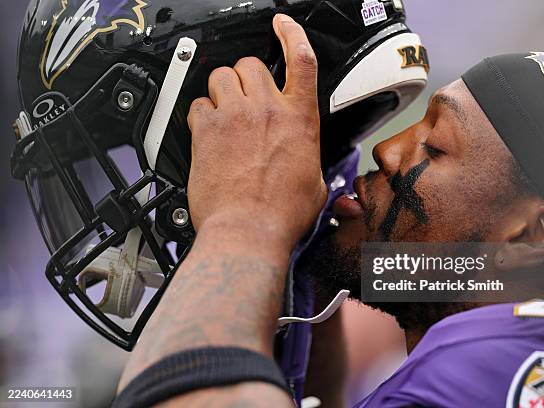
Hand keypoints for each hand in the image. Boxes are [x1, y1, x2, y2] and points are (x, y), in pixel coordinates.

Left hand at [187, 14, 326, 250]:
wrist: (248, 231)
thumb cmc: (281, 214)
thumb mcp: (316, 184)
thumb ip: (312, 161)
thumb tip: (310, 164)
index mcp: (299, 120)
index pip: (301, 60)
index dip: (292, 34)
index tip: (283, 24)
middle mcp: (267, 111)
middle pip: (252, 64)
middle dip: (248, 77)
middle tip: (247, 99)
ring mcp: (234, 117)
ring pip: (221, 75)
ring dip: (223, 89)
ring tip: (226, 113)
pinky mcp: (206, 130)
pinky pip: (198, 104)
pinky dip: (201, 113)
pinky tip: (208, 132)